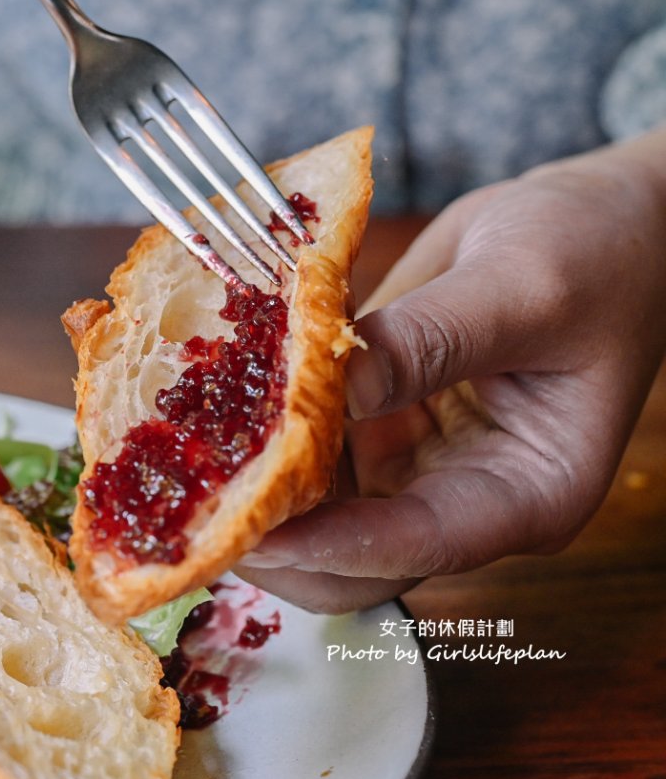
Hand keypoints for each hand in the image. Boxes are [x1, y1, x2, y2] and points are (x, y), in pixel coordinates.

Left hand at [237, 129, 665, 612]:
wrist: (599, 217)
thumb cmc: (595, 250)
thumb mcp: (521, 287)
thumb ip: (427, 342)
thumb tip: (325, 390)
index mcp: (527, 493)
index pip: (419, 544)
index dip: (330, 545)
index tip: (252, 529)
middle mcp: (464, 500)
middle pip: (354, 561)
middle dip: (274, 542)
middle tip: (192, 507)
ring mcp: (416, 471)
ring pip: (317, 520)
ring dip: (252, 497)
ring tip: (179, 467)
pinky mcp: (379, 434)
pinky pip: (308, 459)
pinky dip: (261, 445)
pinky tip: (209, 417)